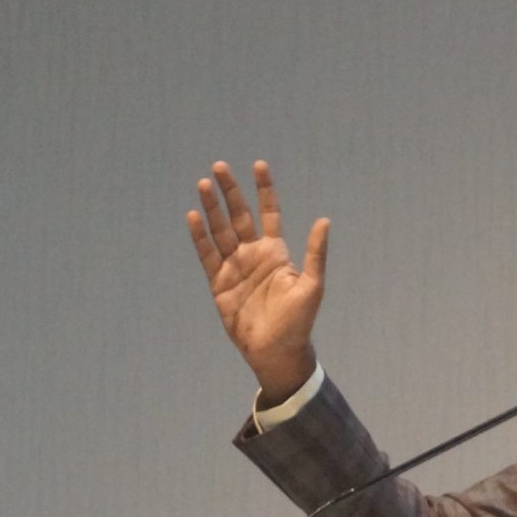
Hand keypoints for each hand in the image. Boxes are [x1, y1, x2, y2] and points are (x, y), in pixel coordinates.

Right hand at [187, 160, 329, 402]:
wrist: (276, 351)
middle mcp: (253, 254)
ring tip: (203, 184)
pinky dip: (199, 236)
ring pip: (220, 230)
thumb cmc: (298, 321)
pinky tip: (193, 216)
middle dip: (230, 192)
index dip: (264, 190)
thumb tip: (324, 220)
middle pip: (239, 215)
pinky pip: (207, 255)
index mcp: (276, 252)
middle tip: (219, 166)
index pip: (268, 212)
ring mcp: (234, 267)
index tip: (259, 166)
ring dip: (212, 208)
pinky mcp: (219, 283)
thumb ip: (315, 253)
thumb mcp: (312, 285)